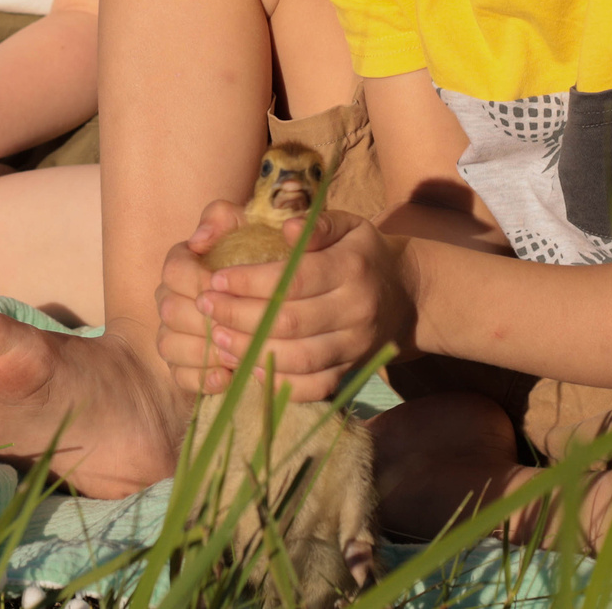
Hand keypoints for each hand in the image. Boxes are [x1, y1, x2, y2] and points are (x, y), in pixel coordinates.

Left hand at [156, 206, 412, 402]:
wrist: (407, 298)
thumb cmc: (361, 254)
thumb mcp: (348, 225)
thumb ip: (316, 224)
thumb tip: (287, 228)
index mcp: (353, 268)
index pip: (294, 280)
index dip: (250, 282)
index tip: (215, 280)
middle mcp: (357, 310)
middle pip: (290, 322)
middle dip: (239, 316)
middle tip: (205, 308)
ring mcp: (356, 347)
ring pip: (298, 358)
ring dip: (251, 351)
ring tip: (216, 339)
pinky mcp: (351, 372)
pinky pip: (313, 387)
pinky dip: (278, 382)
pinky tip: (247, 368)